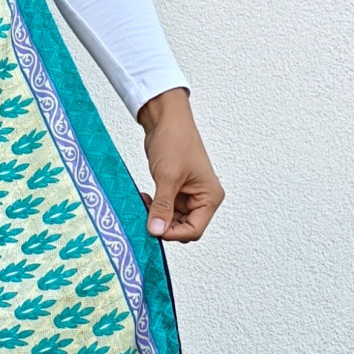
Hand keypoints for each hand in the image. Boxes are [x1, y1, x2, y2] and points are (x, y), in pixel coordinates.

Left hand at [135, 88, 224, 241]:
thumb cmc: (175, 141)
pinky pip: (165, 208)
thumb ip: (163, 206)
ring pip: (172, 220)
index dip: (173, 233)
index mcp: (209, 197)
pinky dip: (154, 208)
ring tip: (143, 205)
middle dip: (164, 225)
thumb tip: (156, 230)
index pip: (193, 230)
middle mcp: (202, 198)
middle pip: (183, 228)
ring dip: (156, 216)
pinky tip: (144, 198)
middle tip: (146, 218)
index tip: (154, 228)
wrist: (166, 120)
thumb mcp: (168, 177)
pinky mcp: (175, 190)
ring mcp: (188, 195)